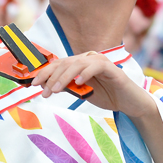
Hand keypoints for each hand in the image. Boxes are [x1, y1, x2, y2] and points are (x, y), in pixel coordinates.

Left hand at [31, 52, 156, 118]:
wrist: (129, 103)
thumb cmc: (106, 95)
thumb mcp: (81, 93)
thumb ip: (67, 87)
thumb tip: (46, 86)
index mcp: (80, 63)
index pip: (59, 64)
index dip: (45, 73)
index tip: (33, 84)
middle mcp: (89, 58)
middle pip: (65, 63)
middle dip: (52, 77)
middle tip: (44, 92)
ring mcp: (100, 62)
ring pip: (78, 63)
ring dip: (65, 76)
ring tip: (57, 90)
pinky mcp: (112, 69)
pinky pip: (96, 66)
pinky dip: (86, 73)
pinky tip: (78, 83)